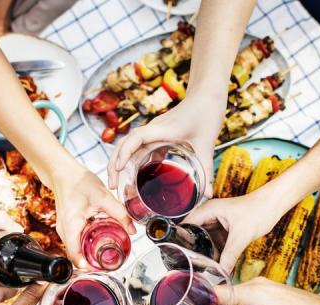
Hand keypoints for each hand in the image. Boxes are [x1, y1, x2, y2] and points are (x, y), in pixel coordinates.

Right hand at [53, 164, 134, 267]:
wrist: (64, 173)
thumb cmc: (79, 182)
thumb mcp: (103, 196)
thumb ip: (119, 213)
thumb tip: (132, 230)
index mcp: (71, 225)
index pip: (74, 254)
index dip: (86, 266)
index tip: (100, 270)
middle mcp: (64, 230)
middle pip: (75, 255)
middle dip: (90, 262)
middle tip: (108, 265)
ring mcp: (63, 229)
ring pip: (75, 249)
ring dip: (88, 254)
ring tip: (105, 257)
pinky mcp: (66, 226)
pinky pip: (75, 241)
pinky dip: (85, 245)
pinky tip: (98, 243)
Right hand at [106, 95, 223, 195]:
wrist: (207, 95)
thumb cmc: (206, 113)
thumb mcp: (206, 144)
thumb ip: (206, 170)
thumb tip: (208, 194)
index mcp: (162, 129)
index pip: (135, 139)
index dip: (125, 153)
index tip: (118, 169)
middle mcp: (153, 129)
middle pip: (125, 144)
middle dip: (115, 163)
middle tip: (111, 184)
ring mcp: (154, 131)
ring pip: (130, 146)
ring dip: (120, 162)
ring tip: (116, 182)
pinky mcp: (158, 134)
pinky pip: (141, 147)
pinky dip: (134, 160)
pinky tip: (136, 176)